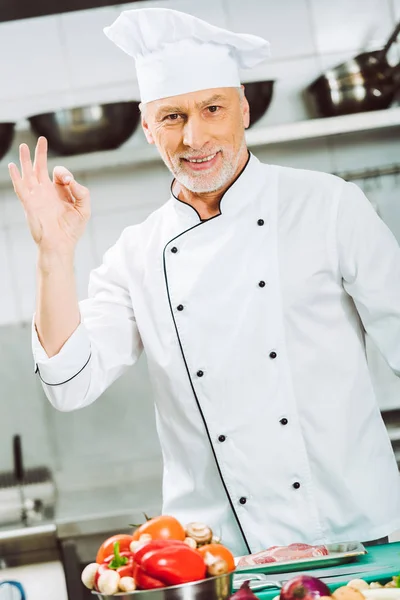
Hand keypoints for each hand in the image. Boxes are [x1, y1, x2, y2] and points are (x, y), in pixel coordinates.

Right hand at [8, 137, 90, 253]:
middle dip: (41, 153)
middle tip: (41, 139)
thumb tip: (69, 180)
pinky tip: (12, 165)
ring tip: (23, 146)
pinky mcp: (29, 203)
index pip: (59, 174)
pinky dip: (16, 176)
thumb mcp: (84, 209)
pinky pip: (21, 187)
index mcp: (59, 193)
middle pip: (41, 168)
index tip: (68, 181)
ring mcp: (36, 197)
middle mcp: (46, 193)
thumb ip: (81, 192)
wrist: (59, 244)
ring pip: (29, 173)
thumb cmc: (71, 230)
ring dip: (25, 160)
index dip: (64, 173)